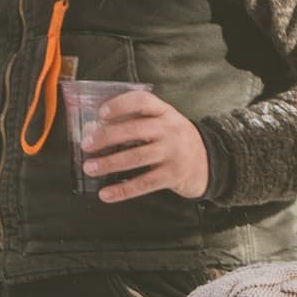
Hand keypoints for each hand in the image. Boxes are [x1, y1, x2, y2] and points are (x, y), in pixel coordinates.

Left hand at [76, 89, 208, 201]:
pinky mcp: (172, 176)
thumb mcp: (163, 124)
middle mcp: (169, 130)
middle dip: (106, 137)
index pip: (142, 102)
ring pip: (135, 157)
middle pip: (134, 130)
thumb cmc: (176, 141)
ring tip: (90, 167)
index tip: (101, 113)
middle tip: (87, 144)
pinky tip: (106, 194)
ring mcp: (172, 153)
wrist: (209, 163)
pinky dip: (122, 190)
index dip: (120, 105)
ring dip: (109, 163)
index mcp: (165, 112)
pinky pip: (143, 183)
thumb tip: (96, 128)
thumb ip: (136, 122)